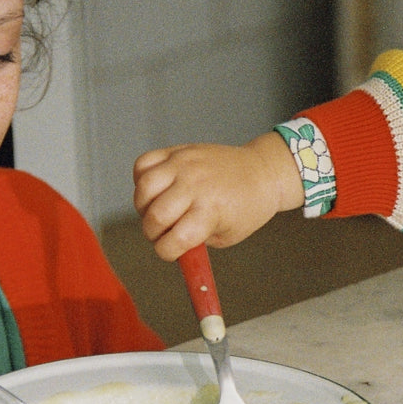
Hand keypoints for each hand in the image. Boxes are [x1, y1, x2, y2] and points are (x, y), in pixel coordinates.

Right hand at [133, 132, 301, 260]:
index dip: (167, 252)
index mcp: (210, 211)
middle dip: (153, 233)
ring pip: (143, 188)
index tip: (172, 251)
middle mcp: (195, 185)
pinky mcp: (178, 151)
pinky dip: (141, 179)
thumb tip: (167, 244)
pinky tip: (156, 189)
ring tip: (156, 210)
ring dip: (143, 207)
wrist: (262, 173)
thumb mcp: (225, 236)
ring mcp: (184, 164)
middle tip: (164, 232)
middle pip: (154, 217)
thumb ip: (194, 242)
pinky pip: (143, 163)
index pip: (172, 241)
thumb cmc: (246, 207)